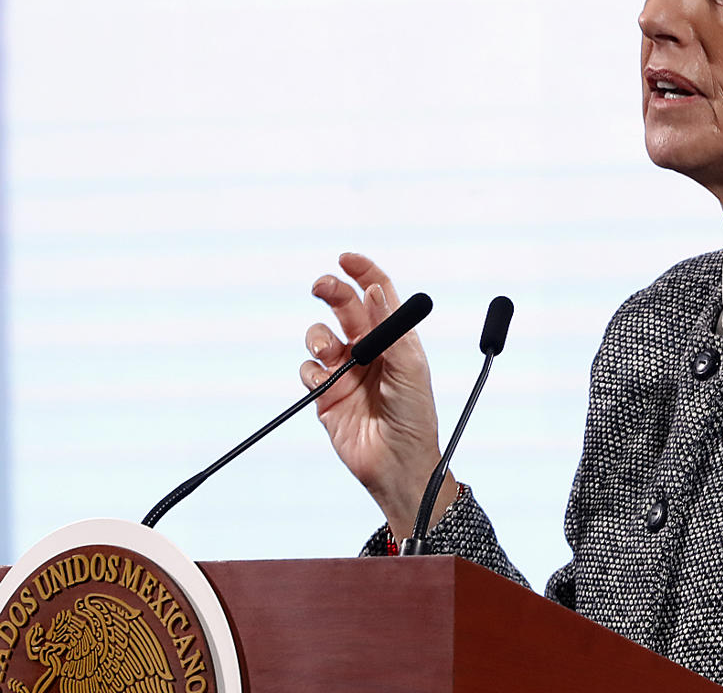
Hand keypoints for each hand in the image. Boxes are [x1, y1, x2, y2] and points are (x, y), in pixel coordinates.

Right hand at [300, 252, 455, 541]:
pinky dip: (312, 372)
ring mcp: (345, 372)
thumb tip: (375, 292)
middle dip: (331, 290)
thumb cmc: (415, 417)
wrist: (397, 464)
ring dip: (319, 336)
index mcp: (394, 339)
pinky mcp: (326, 396)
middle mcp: (368, 350)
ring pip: (320, 336)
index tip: (346, 258)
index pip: (377, 294)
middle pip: (343, 307)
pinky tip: (326, 385)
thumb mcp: (411, 370)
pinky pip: (308, 371)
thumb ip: (391, 332)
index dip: (363, 272)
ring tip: (330, 353)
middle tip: (322, 286)